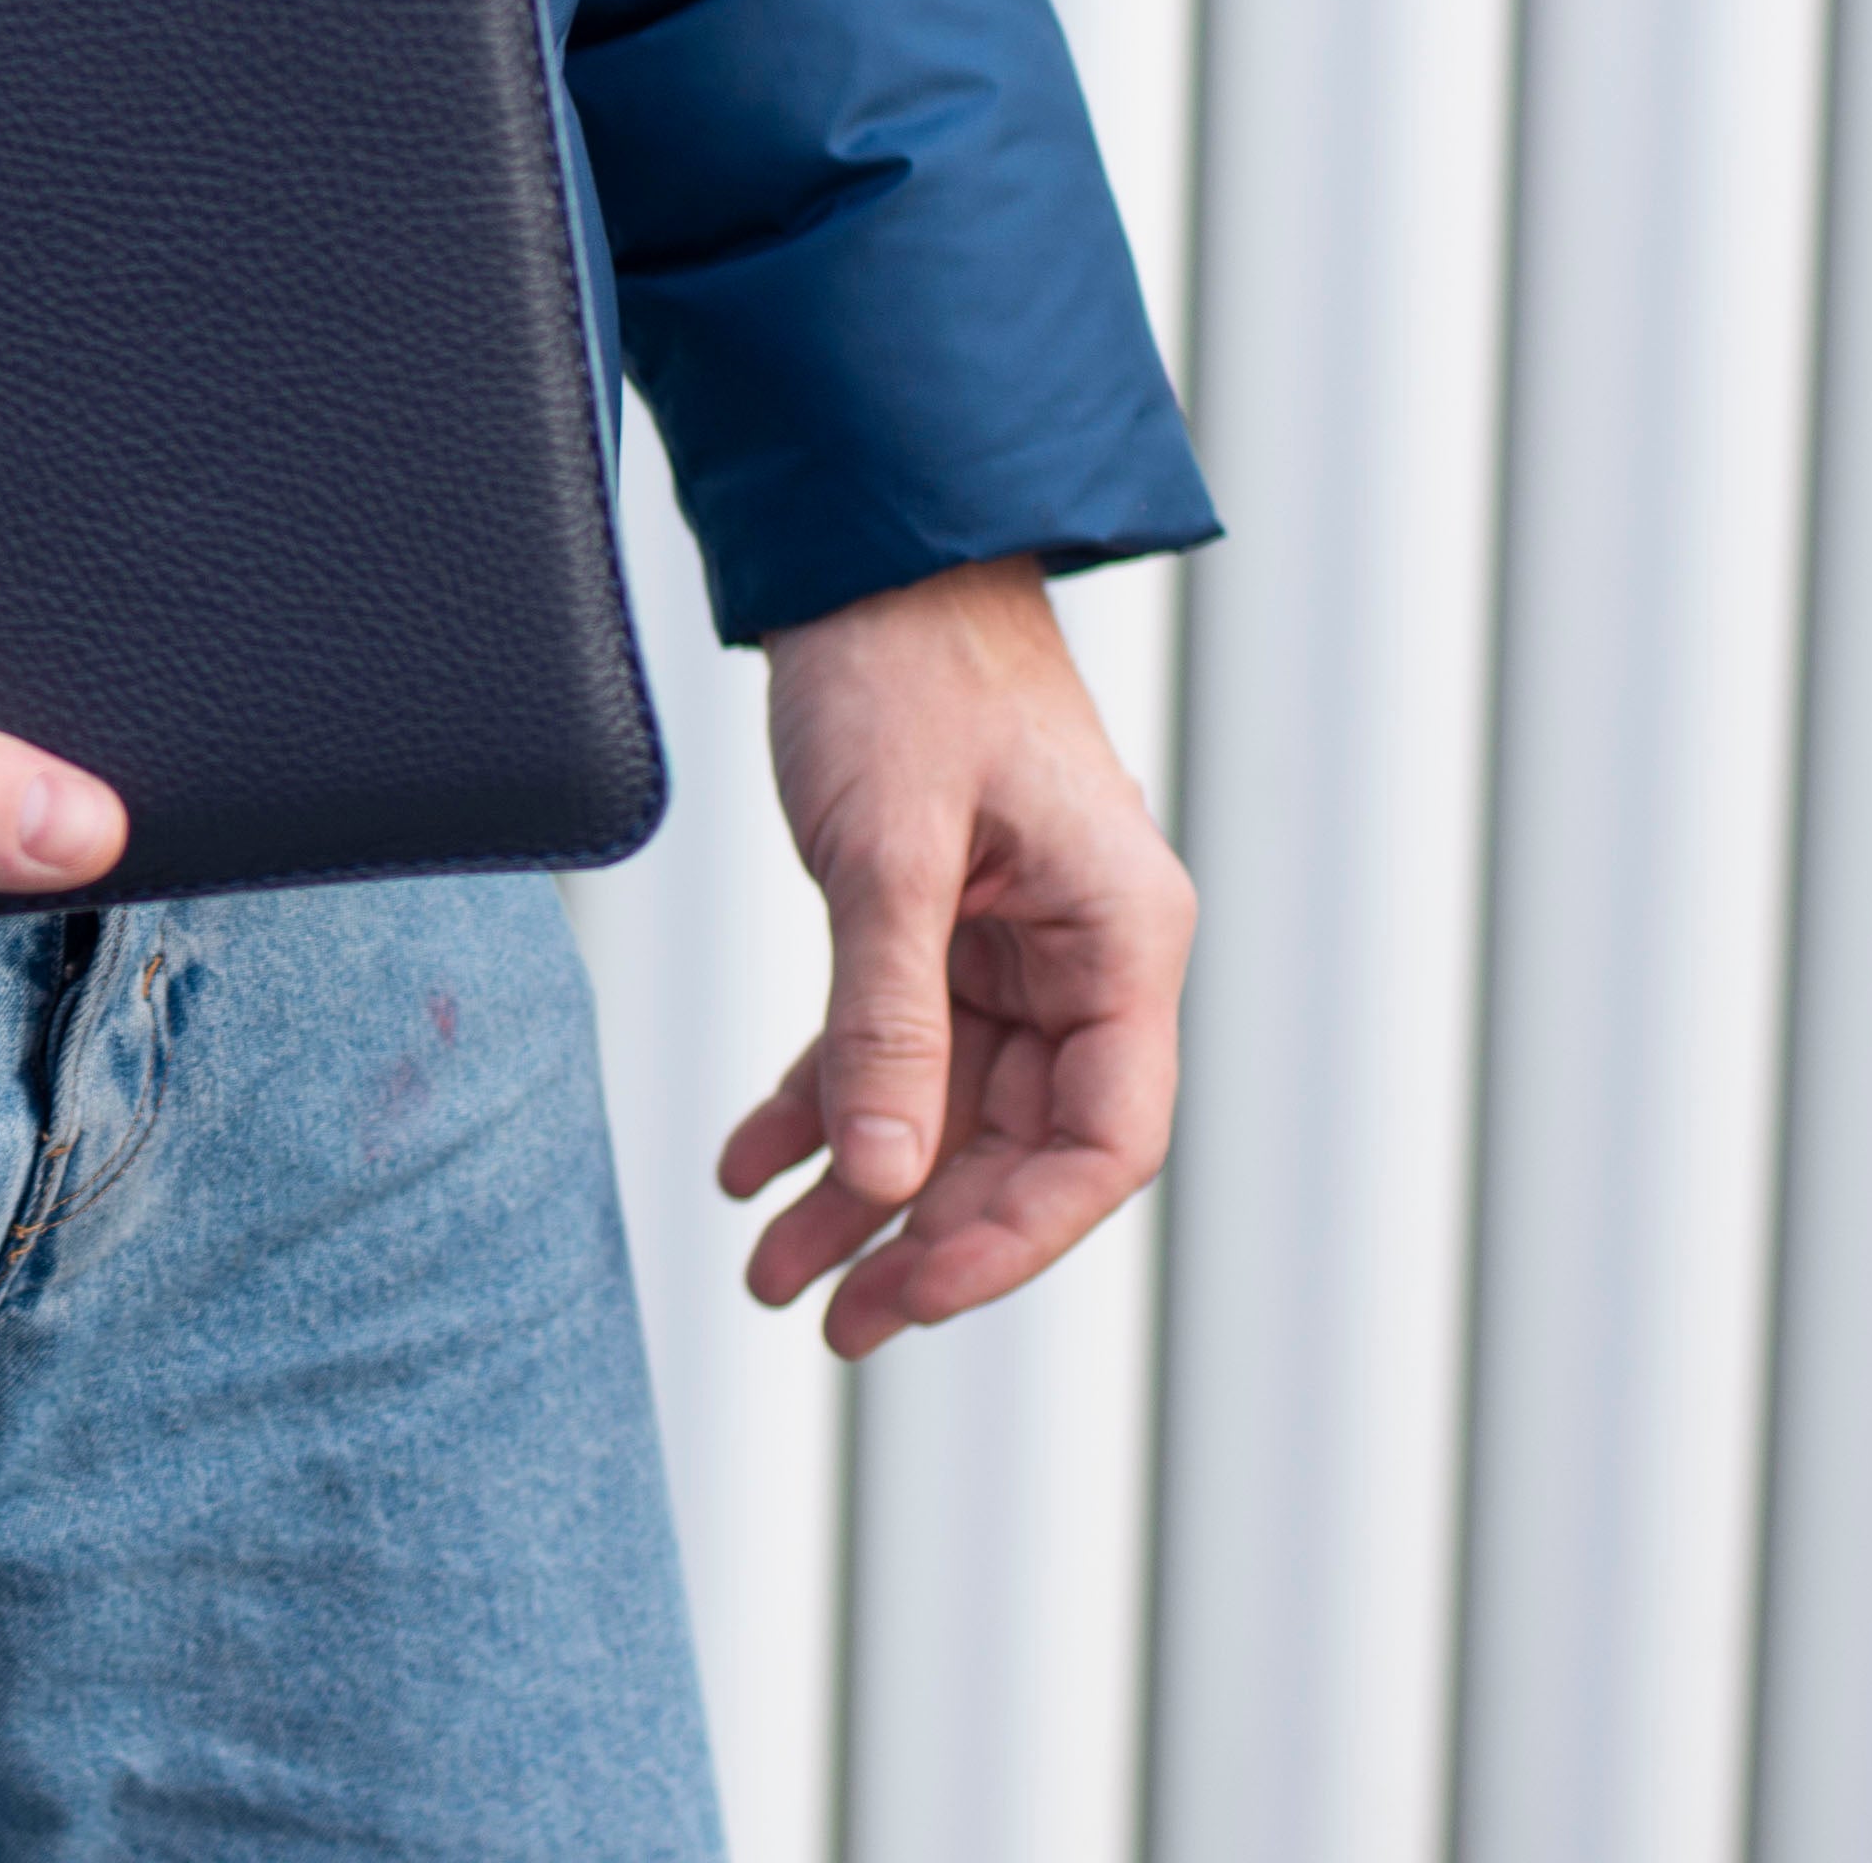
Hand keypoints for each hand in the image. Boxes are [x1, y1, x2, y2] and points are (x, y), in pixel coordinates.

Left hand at [719, 554, 1195, 1357]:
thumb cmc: (904, 672)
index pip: (1101, 1143)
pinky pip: (892, 1048)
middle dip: (916, 1237)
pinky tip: (751, 1163)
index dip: (1011, 1237)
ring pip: (944, 1109)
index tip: (911, 1294)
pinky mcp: (939, 924)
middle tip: (819, 1315)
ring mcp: (1012, 945)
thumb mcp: (888, 851)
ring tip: (767, 1268)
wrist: (870, 556)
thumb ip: (887, 1021)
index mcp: (1120, 940)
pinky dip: (821, 1105)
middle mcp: (1083, 957)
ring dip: (856, 1191)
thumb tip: (887, 1182)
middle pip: (1017, 1145)